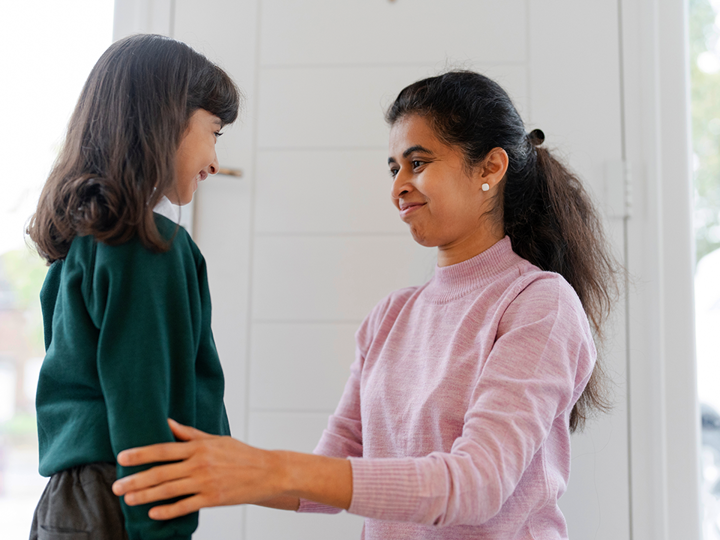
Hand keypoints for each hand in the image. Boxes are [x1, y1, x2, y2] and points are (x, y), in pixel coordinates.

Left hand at [112, 418, 291, 518]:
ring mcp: (206, 482)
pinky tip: (153, 514)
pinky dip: (167, 510)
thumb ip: (189, 434)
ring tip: (127, 499)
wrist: (268, 471)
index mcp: (199, 447)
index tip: (122, 458)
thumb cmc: (241, 454)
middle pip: (161, 472)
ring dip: (145, 496)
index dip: (140, 454)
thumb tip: (167, 422)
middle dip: (135, 479)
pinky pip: (185, 506)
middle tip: (116, 486)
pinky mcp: (212, 499)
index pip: (163, 449)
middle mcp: (199, 464)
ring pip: (168, 490)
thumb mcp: (215, 439)